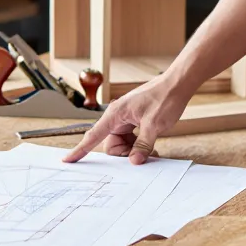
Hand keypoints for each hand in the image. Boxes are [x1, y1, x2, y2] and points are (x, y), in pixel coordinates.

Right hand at [63, 74, 192, 164]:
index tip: (68, 160)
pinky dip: (139, 145)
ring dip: (134, 150)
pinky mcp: (135, 121)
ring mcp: (127, 119)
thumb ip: (143, 144)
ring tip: (152, 150)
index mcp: (116, 114)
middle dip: (124, 153)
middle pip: (111, 144)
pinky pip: (131, 139)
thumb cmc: (164, 98)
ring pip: (122, 144)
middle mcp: (118, 116)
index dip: (80, 150)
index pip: (93, 135)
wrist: (178, 84)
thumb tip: (134, 161)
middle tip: (142, 155)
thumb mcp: (154, 124)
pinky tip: (152, 145)